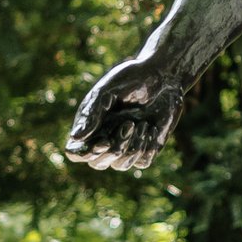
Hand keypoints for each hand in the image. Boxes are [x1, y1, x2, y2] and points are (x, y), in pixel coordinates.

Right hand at [64, 56, 188, 171]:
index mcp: (90, 126)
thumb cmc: (132, 79)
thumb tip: (75, 137)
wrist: (166, 76)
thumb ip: (92, 114)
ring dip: (133, 146)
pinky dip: (147, 147)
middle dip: (115, 149)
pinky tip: (153, 127)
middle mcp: (105, 138)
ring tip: (142, 123)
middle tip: (129, 124)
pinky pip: (142, 162)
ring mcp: (126, 144)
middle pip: (98, 163)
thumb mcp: (108, 91)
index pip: (76, 153)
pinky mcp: (146, 147)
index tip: (105, 141)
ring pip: (121, 165)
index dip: (86, 153)